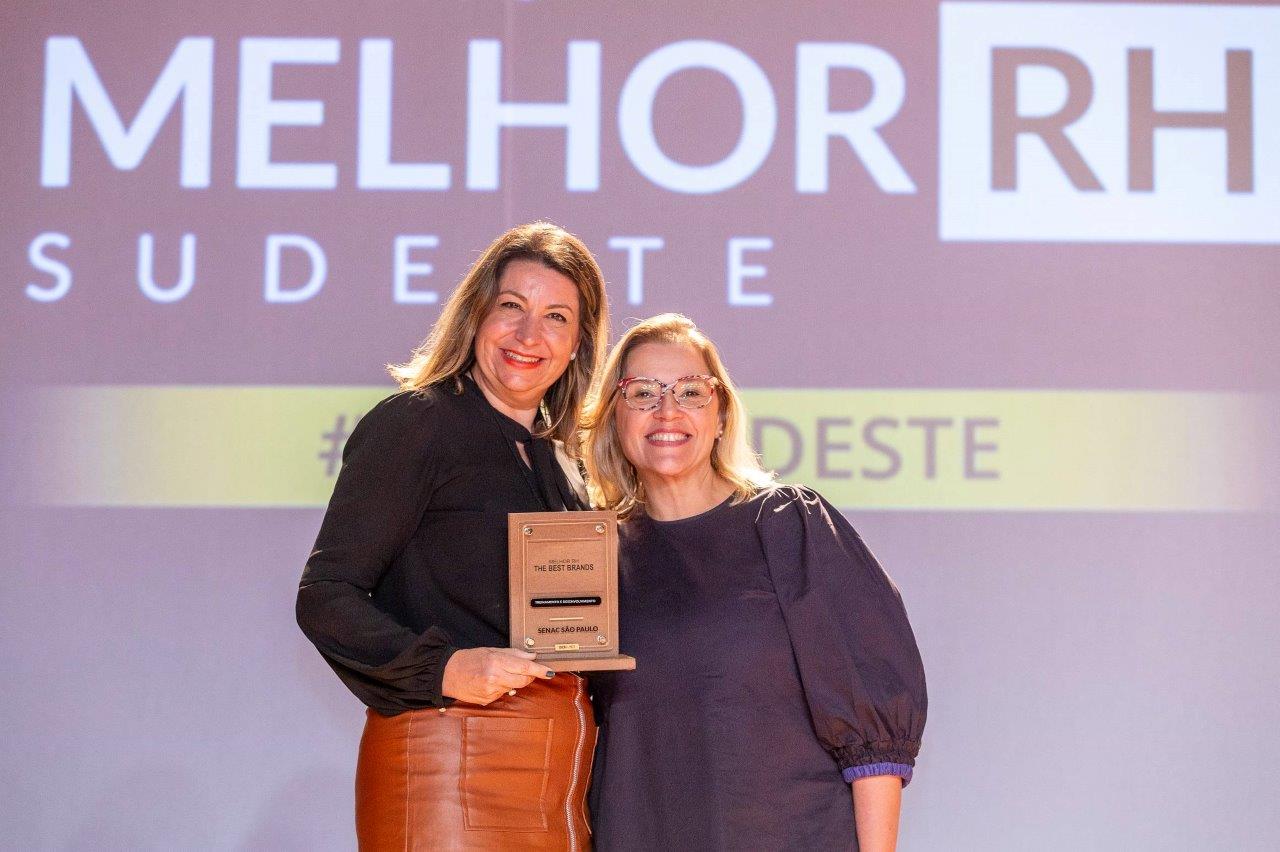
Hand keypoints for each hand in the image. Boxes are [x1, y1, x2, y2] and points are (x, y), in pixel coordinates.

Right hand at [441, 647, 555, 704]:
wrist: (446, 674)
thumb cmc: (468, 659)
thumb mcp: (491, 650)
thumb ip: (513, 654)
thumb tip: (532, 657)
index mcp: (496, 662)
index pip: (525, 668)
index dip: (539, 670)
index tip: (549, 671)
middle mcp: (494, 678)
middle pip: (523, 681)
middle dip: (528, 676)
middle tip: (524, 670)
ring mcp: (490, 691)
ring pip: (514, 688)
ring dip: (512, 682)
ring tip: (499, 674)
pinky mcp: (487, 701)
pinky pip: (503, 695)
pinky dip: (502, 688)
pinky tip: (491, 682)